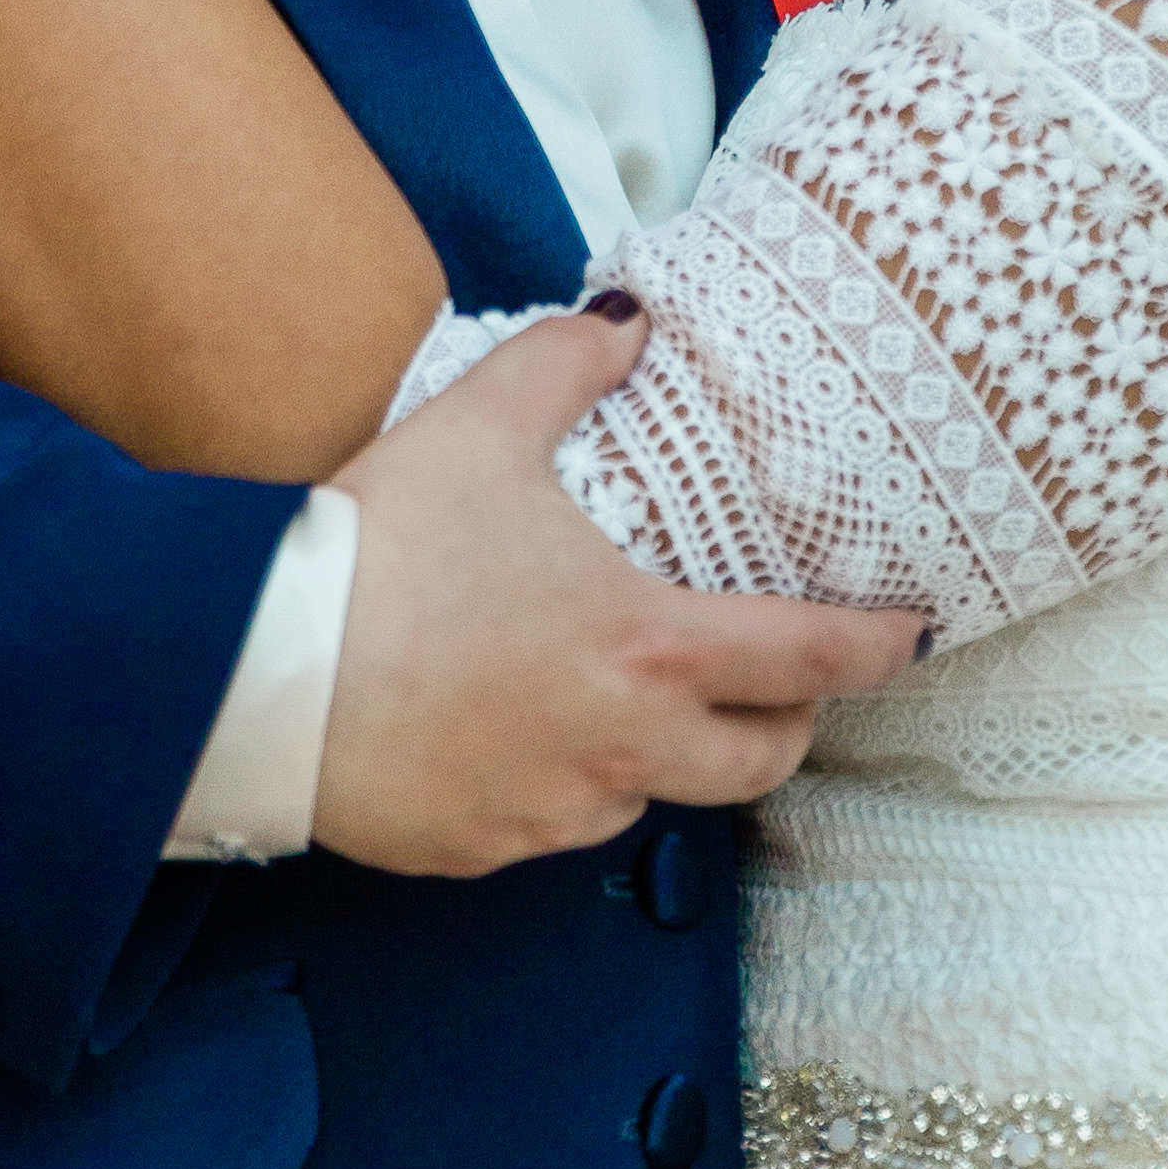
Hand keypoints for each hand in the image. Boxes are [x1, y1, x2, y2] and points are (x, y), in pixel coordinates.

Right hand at [311, 312, 919, 878]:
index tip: (910, 637)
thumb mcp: (476, 427)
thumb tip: (626, 318)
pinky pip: (549, 822)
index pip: (808, 658)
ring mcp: (553, 811)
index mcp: (648, 647)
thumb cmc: (378, 549)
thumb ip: (565, 363)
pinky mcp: (483, 849)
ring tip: (612, 695)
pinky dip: (553, 781)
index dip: (876, 648)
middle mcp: (622, 746)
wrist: (257, 671)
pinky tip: (506, 731)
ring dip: (655, 753)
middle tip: (776, 688)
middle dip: (784, 727)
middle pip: (757, 763)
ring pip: (647, 794)